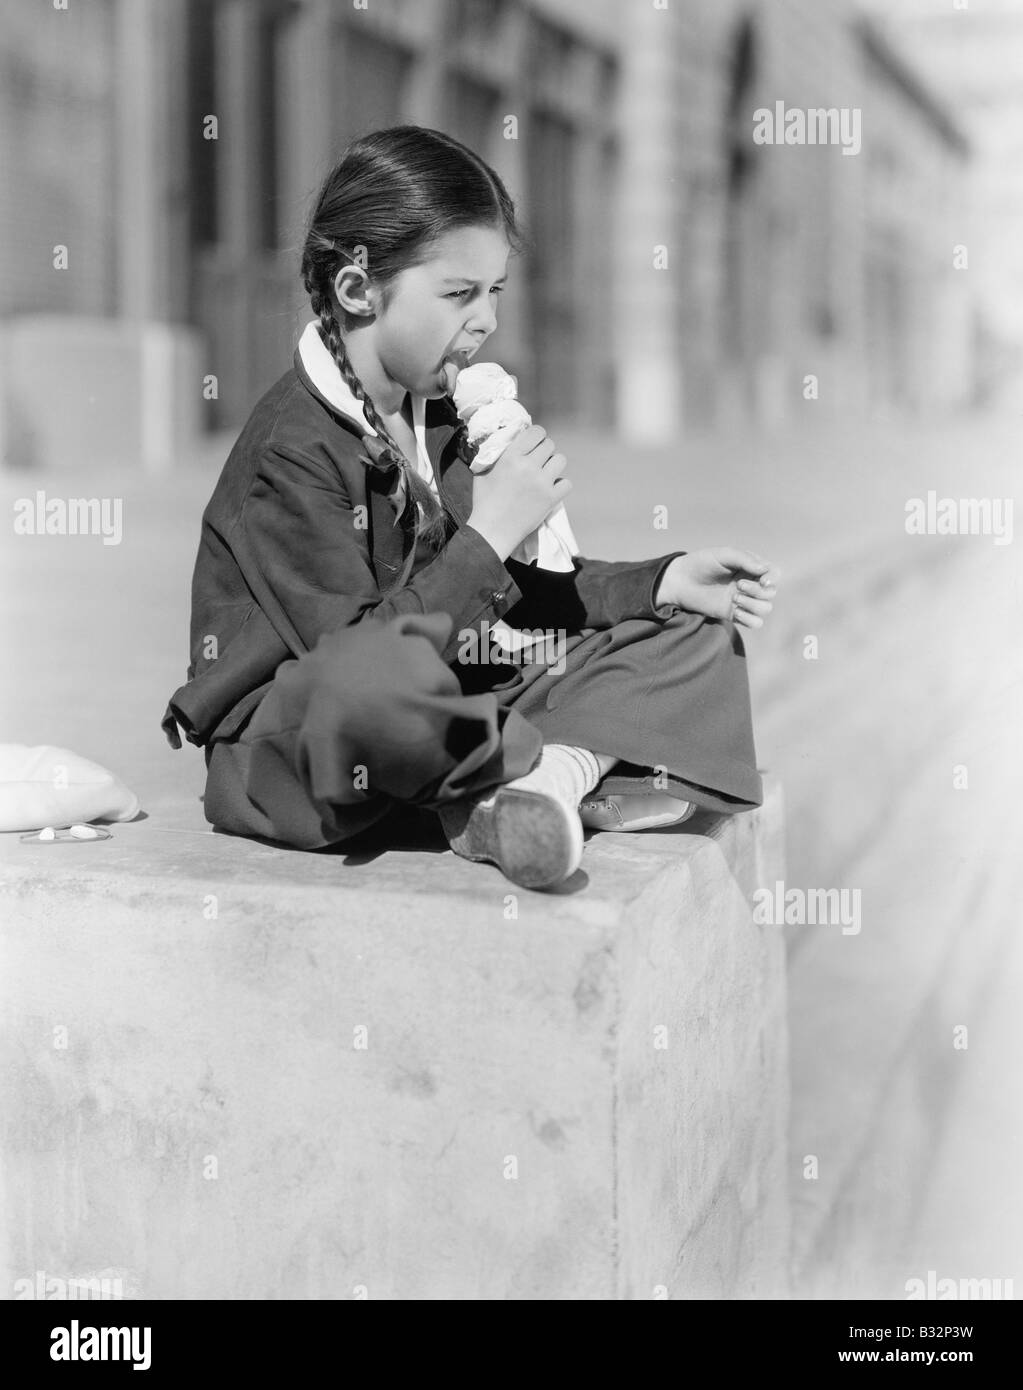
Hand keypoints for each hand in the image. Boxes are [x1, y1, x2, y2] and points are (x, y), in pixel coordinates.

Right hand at [466, 424, 570, 561]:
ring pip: (561, 460)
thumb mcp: (483, 471)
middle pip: (550, 445)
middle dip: (544, 451)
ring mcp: (542, 483)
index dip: (537, 436)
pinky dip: (560, 485)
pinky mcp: (551, 498)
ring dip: (554, 465)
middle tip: (538, 462)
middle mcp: (529, 466)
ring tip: (545, 474)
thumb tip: (505, 439)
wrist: (493, 531)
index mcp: (511, 456)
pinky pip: (566, 483)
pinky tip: (550, 489)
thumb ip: (496, 454)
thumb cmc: (484, 501)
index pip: (536, 432)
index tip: (534, 443)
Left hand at [654, 548, 779, 628]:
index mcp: (750, 567)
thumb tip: (765, 570)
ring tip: (734, 599)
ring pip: (766, 609)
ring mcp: (743, 600)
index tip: (763, 580)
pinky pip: (755, 622)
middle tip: (737, 586)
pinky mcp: (734, 614)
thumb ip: (745, 559)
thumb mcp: (723, 555)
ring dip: (754, 605)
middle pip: (771, 593)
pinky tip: (735, 611)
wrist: (680, 581)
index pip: (774, 574)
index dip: (773, 579)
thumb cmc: (701, 563)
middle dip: (758, 591)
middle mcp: (750, 584)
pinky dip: (750, 619)